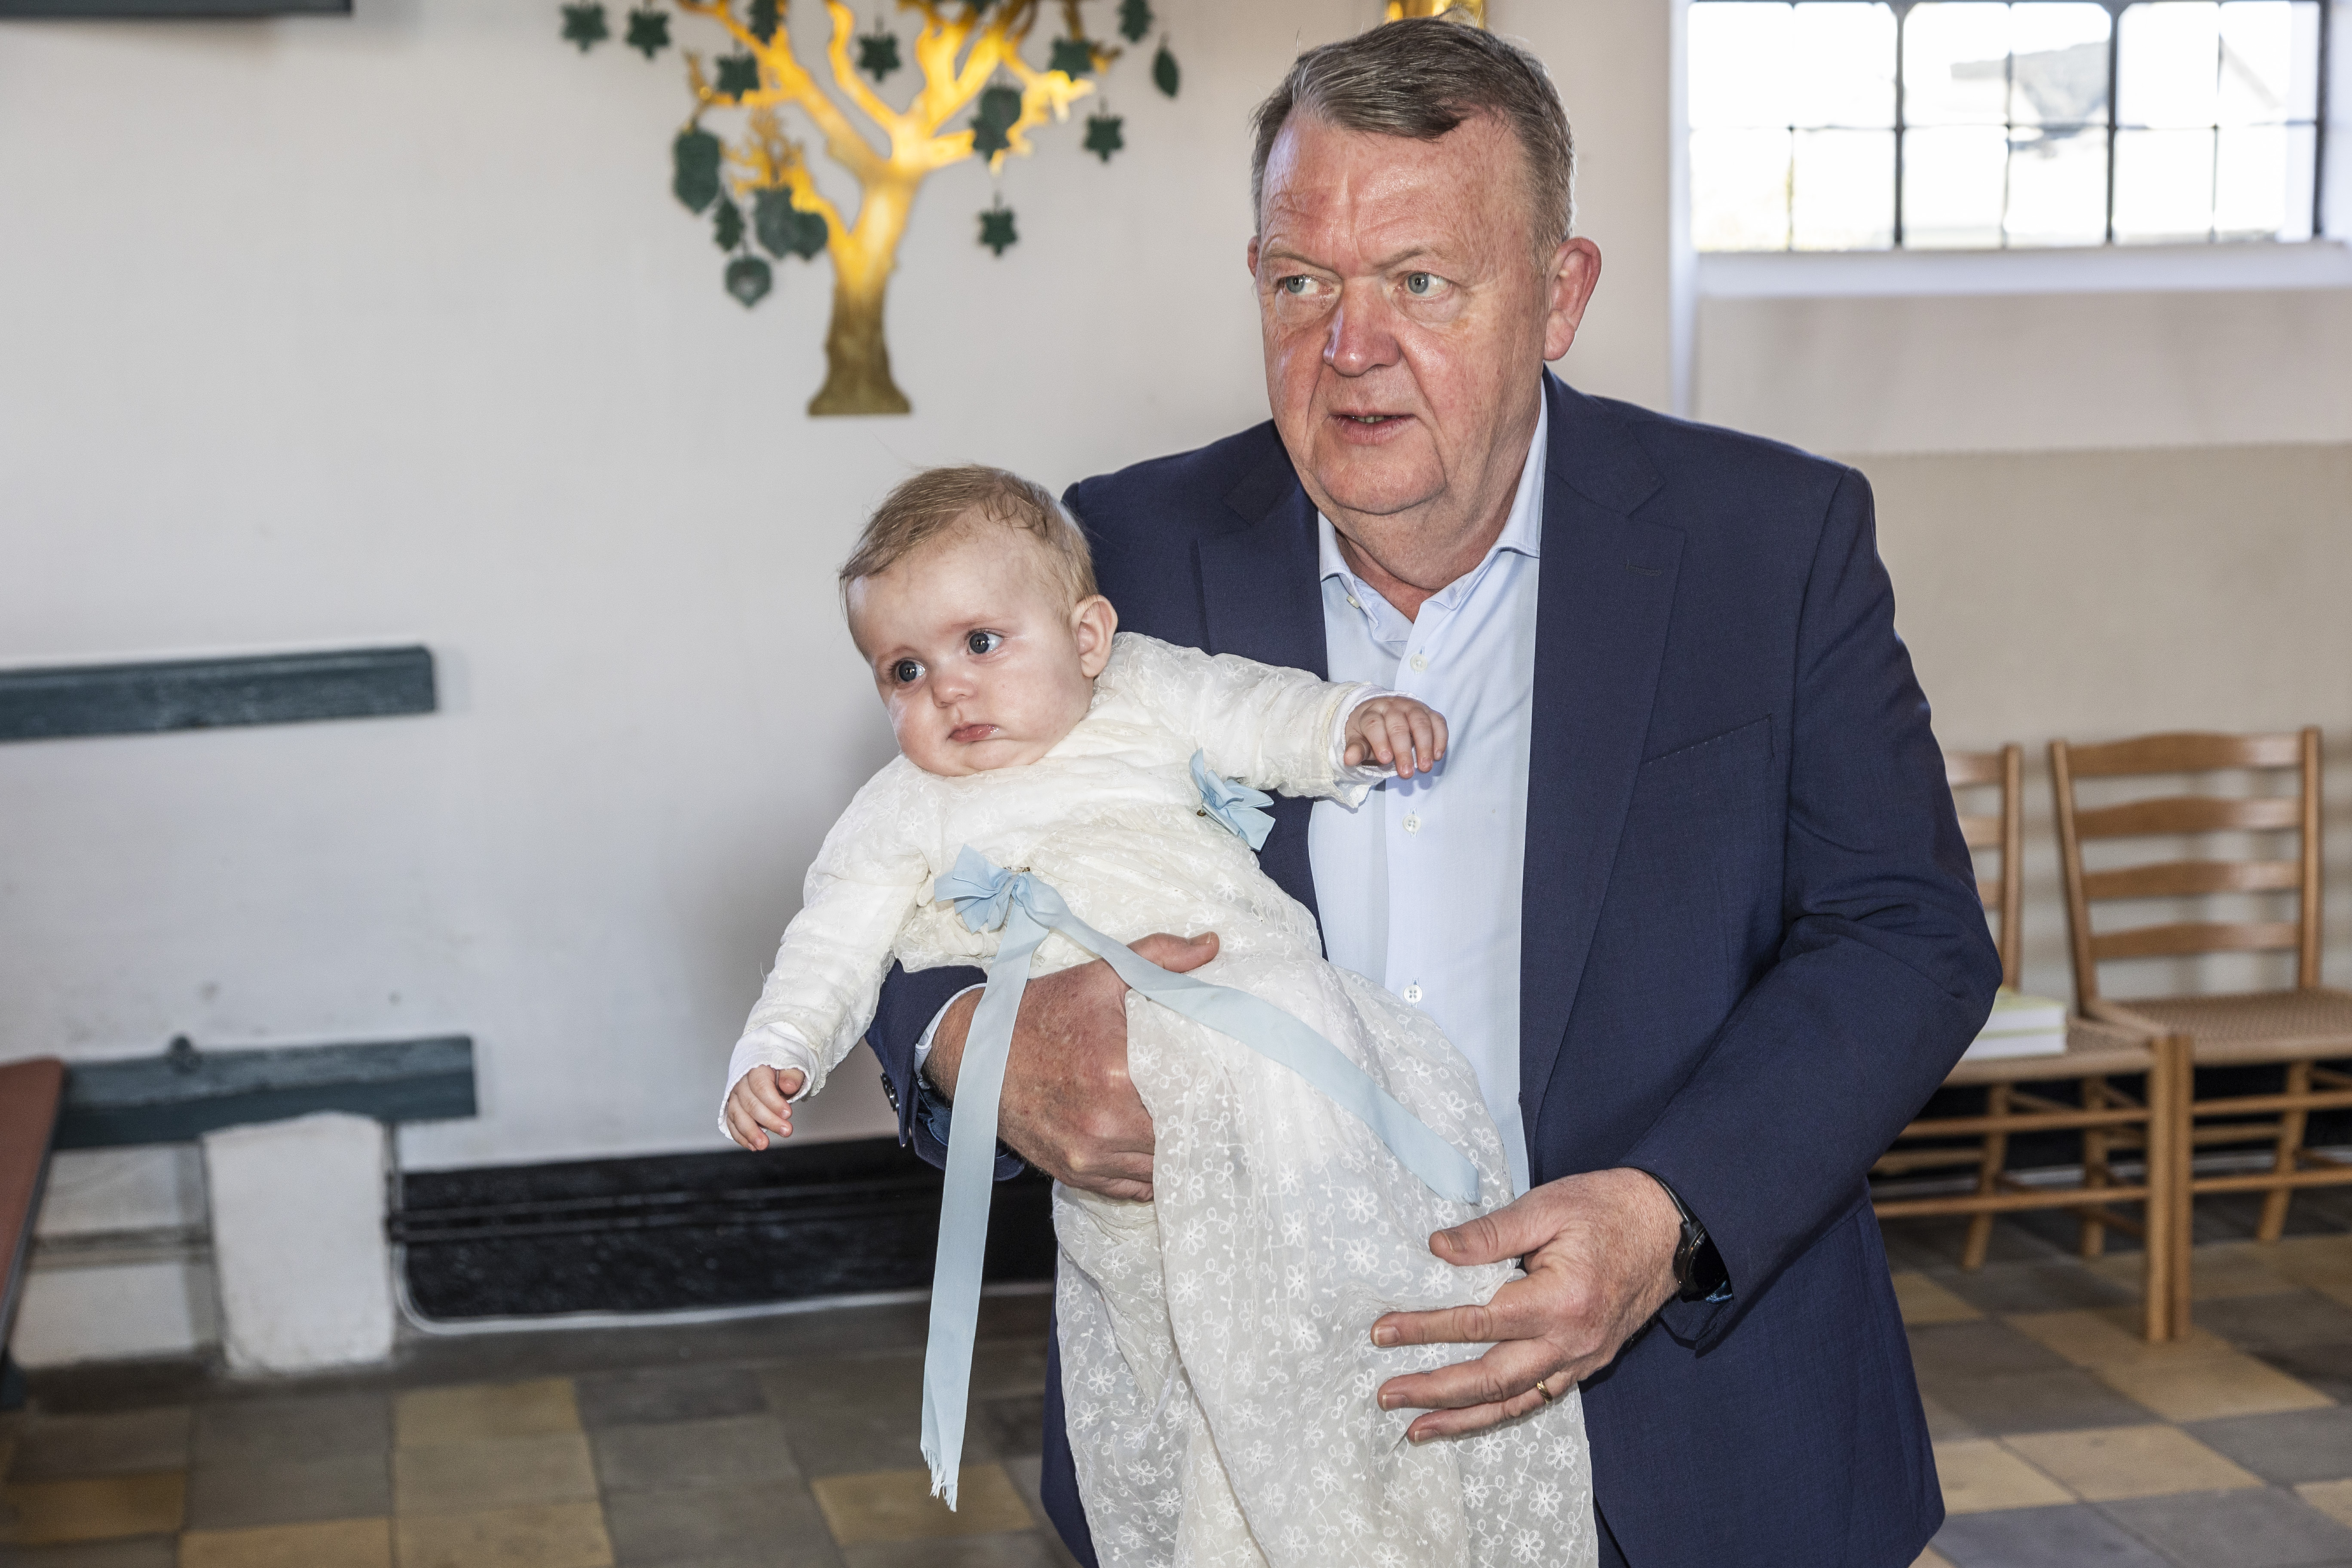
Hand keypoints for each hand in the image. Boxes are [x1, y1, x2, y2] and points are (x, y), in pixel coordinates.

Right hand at [723, 1065, 806, 1151]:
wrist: (769, 1071)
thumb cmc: (782, 1071)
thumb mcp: (792, 1068)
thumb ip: (792, 1075)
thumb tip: (788, 1086)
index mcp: (755, 1069)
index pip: (761, 1086)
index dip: (774, 1101)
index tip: (788, 1114)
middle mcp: (741, 1083)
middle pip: (750, 1104)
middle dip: (768, 1120)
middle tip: (786, 1131)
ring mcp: (734, 1097)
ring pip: (737, 1116)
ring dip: (750, 1132)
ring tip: (763, 1145)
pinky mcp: (732, 1109)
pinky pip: (732, 1124)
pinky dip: (741, 1136)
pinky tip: (752, 1146)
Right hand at [925, 931, 1219, 1201]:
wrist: (973, 1052)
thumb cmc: (1038, 1012)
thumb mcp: (1100, 975)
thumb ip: (1160, 957)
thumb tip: (1212, 944)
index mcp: (1115, 1077)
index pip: (1195, 1101)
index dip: (1221, 1096)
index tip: (1236, 1084)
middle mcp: (1103, 1128)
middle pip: (1182, 1141)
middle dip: (1202, 1125)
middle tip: (1224, 1110)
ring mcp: (1086, 1158)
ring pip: (1159, 1170)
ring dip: (1178, 1153)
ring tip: (1195, 1130)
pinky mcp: (1073, 1174)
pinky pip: (1130, 1188)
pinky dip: (1147, 1171)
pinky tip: (1159, 1149)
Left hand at [1345, 695, 1447, 778]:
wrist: (1381, 710)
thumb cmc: (1368, 730)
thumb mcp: (1357, 739)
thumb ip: (1356, 749)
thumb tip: (1349, 759)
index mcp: (1371, 712)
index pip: (1374, 724)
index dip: (1380, 741)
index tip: (1385, 760)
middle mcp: (1391, 706)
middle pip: (1398, 725)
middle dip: (1404, 750)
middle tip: (1407, 773)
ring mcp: (1411, 707)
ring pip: (1420, 721)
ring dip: (1425, 745)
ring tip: (1425, 767)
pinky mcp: (1427, 711)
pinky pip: (1437, 721)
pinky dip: (1440, 738)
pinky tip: (1438, 755)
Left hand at [1370, 1167, 1683, 1440]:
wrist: (1669, 1227)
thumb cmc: (1607, 1208)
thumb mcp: (1547, 1206)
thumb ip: (1489, 1233)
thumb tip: (1435, 1249)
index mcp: (1560, 1300)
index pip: (1478, 1323)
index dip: (1426, 1329)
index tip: (1382, 1331)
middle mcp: (1572, 1342)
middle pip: (1492, 1378)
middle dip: (1434, 1390)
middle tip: (1385, 1395)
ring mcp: (1583, 1359)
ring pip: (1514, 1401)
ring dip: (1462, 1418)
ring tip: (1416, 1430)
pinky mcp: (1587, 1363)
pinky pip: (1538, 1398)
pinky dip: (1500, 1413)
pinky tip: (1469, 1418)